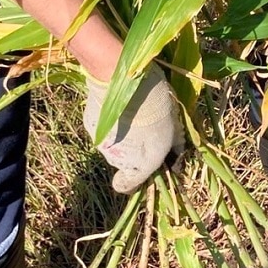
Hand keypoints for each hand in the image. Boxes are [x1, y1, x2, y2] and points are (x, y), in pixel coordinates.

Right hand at [83, 64, 182, 192]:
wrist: (124, 81)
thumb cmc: (156, 105)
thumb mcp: (174, 126)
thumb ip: (174, 145)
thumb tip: (177, 155)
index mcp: (141, 164)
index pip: (126, 185)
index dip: (131, 179)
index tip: (139, 166)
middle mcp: (118, 160)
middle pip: (123, 160)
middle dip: (131, 148)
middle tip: (143, 126)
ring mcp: (102, 144)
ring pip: (112, 144)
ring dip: (120, 134)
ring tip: (130, 112)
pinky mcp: (90, 127)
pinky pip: (102, 129)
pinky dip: (109, 122)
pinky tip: (117, 105)